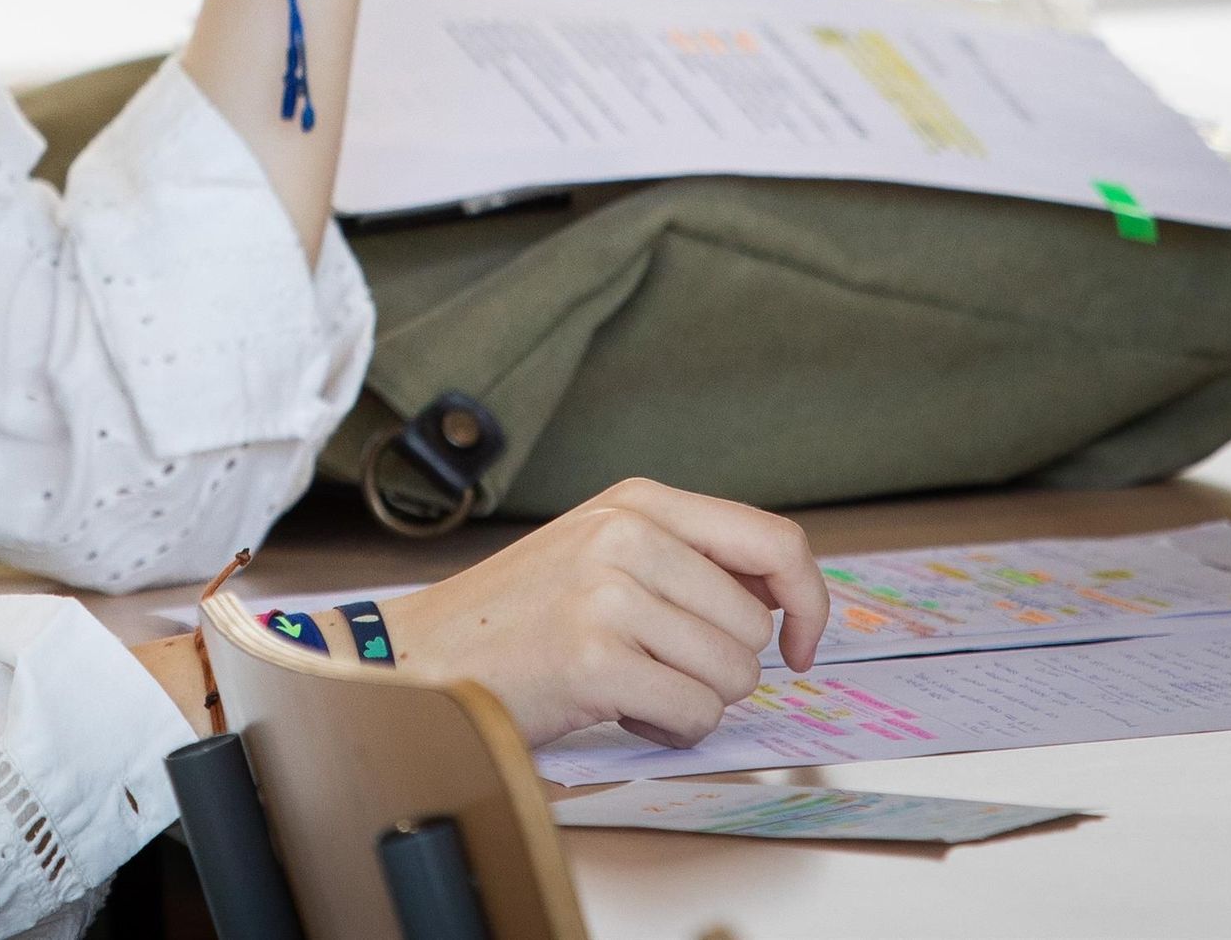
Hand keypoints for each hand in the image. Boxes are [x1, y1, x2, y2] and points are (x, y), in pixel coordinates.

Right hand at [378, 479, 829, 748]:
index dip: (809, 599)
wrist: (421, 656)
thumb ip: (687, 559)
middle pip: (755, 628)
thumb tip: (784, 600)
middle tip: (653, 666)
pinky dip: (667, 729)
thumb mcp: (603, 550)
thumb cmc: (518, 616)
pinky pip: (694, 715)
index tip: (803, 643)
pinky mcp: (595, 660)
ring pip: (732, 676)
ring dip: (690, 700)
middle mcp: (628, 536)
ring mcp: (610, 596)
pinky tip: (614, 707)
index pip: (774, 540)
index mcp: (638, 502)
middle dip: (719, 667)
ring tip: (625, 682)